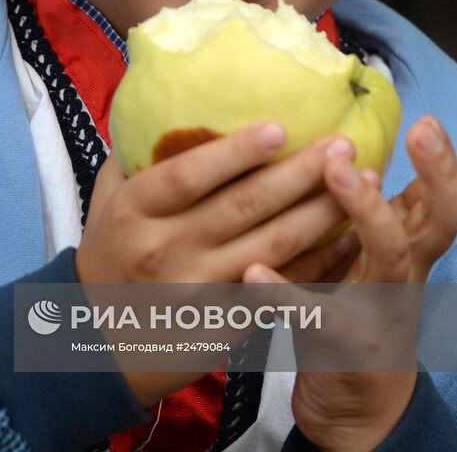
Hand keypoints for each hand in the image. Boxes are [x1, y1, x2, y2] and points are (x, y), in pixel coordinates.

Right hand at [75, 121, 356, 404]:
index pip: (188, 175)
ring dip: (322, 211)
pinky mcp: (225, 325)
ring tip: (359, 180)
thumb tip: (161, 108)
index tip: (279, 127)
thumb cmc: (108, 261)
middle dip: (300, 172)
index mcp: (135, 213)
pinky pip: (282, 289)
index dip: (235, 152)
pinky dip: (320, 264)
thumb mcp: (103, 205)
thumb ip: (130, 160)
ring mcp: (198, 292)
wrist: (96, 349)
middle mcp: (166, 250)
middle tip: (342, 144)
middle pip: (243, 206)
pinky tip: (350, 238)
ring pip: (273, 246)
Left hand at [243, 115, 456, 451]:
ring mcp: (381, 309)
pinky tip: (254, 270)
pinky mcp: (344, 345)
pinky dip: (285, 291)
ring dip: (366, 212)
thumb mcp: (367, 260)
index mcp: (409, 249)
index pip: (439, 200)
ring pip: (388, 257)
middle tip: (418, 133)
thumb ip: (362, 213)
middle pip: (436, 222)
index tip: (427, 122)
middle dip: (434, 176)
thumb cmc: (352, 311)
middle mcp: (404, 273)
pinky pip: (317, 314)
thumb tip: (334, 144)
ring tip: (338, 172)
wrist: (356, 407)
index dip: (442, 164)